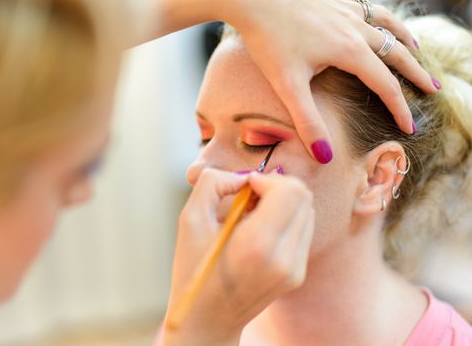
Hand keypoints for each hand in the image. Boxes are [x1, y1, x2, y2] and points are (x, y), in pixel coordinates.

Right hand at [163, 169, 314, 345]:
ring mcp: (294, 269)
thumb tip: (243, 177)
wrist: (207, 318)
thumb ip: (212, 184)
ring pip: (307, 211)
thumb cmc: (193, 268)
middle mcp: (283, 259)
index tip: (245, 186)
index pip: (291, 192)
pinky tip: (259, 231)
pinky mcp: (298, 274)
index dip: (268, 179)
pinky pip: (303, 229)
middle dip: (277, 186)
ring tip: (252, 215)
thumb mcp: (190, 219)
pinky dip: (285, 219)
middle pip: (303, 198)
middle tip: (250, 196)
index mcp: (256, 245)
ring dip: (282, 202)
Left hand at [223, 0, 437, 162]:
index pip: (385, 85)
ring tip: (416, 52)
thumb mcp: (287, 86)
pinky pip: (370, 9)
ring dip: (404, 42)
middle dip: (416, 74)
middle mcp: (356, 28)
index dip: (399, 109)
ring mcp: (348, 10)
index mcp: (350, 51)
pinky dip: (384, 20)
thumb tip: (324, 156)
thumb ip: (307, 121)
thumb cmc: (268, 40)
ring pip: (388, 26)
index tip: (409, 127)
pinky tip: (378, 24)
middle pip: (397, 53)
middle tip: (432, 89)